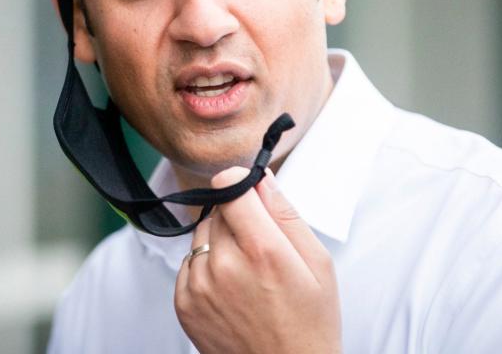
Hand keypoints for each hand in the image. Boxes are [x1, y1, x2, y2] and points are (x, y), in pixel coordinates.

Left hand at [174, 167, 341, 352]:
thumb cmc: (309, 323)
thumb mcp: (317, 263)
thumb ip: (285, 214)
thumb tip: (261, 178)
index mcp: (263, 251)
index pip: (229, 186)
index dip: (243, 187)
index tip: (253, 199)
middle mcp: (224, 265)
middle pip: (217, 209)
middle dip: (238, 219)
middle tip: (262, 251)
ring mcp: (199, 286)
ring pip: (202, 234)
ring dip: (220, 243)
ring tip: (248, 274)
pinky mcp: (183, 303)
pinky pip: (189, 262)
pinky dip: (206, 268)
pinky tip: (232, 290)